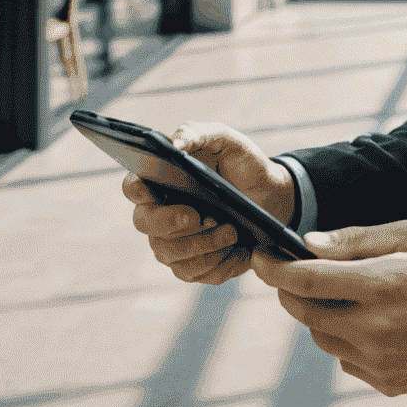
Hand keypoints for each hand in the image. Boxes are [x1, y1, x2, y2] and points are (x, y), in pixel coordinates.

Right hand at [122, 121, 295, 286]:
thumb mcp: (227, 140)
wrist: (273, 195)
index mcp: (162, 181)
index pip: (133, 187)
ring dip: (203, 244)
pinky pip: (193, 272)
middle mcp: (160, 214)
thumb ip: (198, 133)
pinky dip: (217, 262)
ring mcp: (173, 243)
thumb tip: (174, 143)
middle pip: (146, 224)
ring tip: (232, 230)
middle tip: (202, 215)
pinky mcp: (192, 266)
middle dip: (173, 221)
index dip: (136, 190)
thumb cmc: (243, 164)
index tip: (153, 190)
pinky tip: (237, 248)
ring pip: (170, 253)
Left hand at [251, 221, 406, 396]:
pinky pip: (350, 361)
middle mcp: (380, 329)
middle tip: (293, 270)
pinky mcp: (395, 384)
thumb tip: (311, 244)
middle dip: (292, 290)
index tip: (261, 255)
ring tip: (345, 290)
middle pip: (307, 314)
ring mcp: (386, 363)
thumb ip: (361, 239)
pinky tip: (372, 318)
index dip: (275, 267)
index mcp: (386, 284)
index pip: (307, 280)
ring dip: (321, 314)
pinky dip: (347, 338)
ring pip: (325, 340)